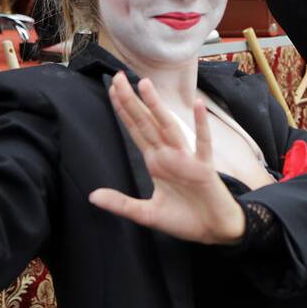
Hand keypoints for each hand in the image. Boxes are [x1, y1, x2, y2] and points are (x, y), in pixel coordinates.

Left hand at [89, 74, 250, 244]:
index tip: (112, 90)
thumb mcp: (147, 214)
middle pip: (147, 123)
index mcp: (156, 162)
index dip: (124, 111)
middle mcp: (169, 155)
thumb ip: (121, 204)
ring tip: (145, 85)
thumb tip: (92, 196)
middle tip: (118, 77)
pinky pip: (203, 143)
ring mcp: (187, 158)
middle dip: (132, 101)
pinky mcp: (204, 167)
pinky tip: (199, 106)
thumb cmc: (185, 219)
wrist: (214, 230)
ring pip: (169, 127)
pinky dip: (201, 125)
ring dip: (157, 107)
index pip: (136, 131)